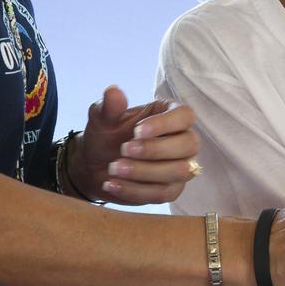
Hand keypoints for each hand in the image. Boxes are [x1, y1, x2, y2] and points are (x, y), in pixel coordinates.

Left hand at [68, 86, 199, 204]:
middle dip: (156, 149)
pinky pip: (162, 194)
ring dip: (145, 172)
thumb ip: (109, 107)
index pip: (185, 115)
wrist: (95, 165)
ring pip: (179, 171)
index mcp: (170, 115)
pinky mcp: (171, 190)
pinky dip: (135, 190)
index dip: (165, 124)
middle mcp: (182, 140)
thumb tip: (113, 91)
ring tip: (114, 169)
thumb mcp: (102, 119)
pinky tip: (112, 184)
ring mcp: (181, 167)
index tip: (137, 131)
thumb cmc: (106, 136)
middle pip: (189, 145)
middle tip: (124, 150)